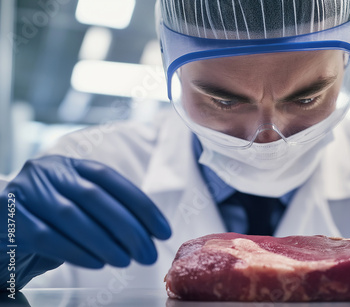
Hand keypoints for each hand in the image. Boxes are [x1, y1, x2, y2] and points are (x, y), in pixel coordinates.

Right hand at [0, 155, 170, 268]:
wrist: (1, 224)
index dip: (140, 204)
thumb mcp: (77, 203)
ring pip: (72, 217)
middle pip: (94, 197)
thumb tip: (148, 232)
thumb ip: (106, 209)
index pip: (111, 179)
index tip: (162, 229)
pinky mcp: (8, 215)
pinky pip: (46, 237)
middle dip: (127, 227)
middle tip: (148, 252)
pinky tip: (97, 263)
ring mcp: (26, 191)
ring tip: (126, 260)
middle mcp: (48, 171)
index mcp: (70, 164)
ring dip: (105, 242)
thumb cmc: (48, 217)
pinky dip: (76, 251)